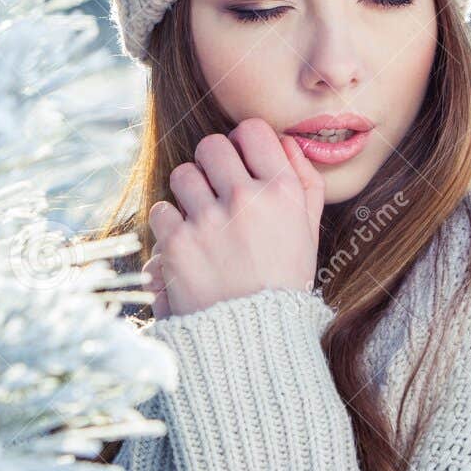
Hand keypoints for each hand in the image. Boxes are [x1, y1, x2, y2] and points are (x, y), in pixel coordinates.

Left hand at [144, 117, 324, 318]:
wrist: (254, 340)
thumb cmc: (283, 282)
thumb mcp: (308, 232)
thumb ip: (304, 182)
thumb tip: (284, 141)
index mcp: (283, 192)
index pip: (253, 130)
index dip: (242, 141)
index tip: (239, 158)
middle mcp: (248, 199)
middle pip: (211, 145)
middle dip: (210, 164)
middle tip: (216, 190)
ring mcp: (210, 220)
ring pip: (183, 174)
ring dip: (188, 194)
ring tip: (201, 219)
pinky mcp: (179, 244)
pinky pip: (161, 210)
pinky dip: (170, 226)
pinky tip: (188, 245)